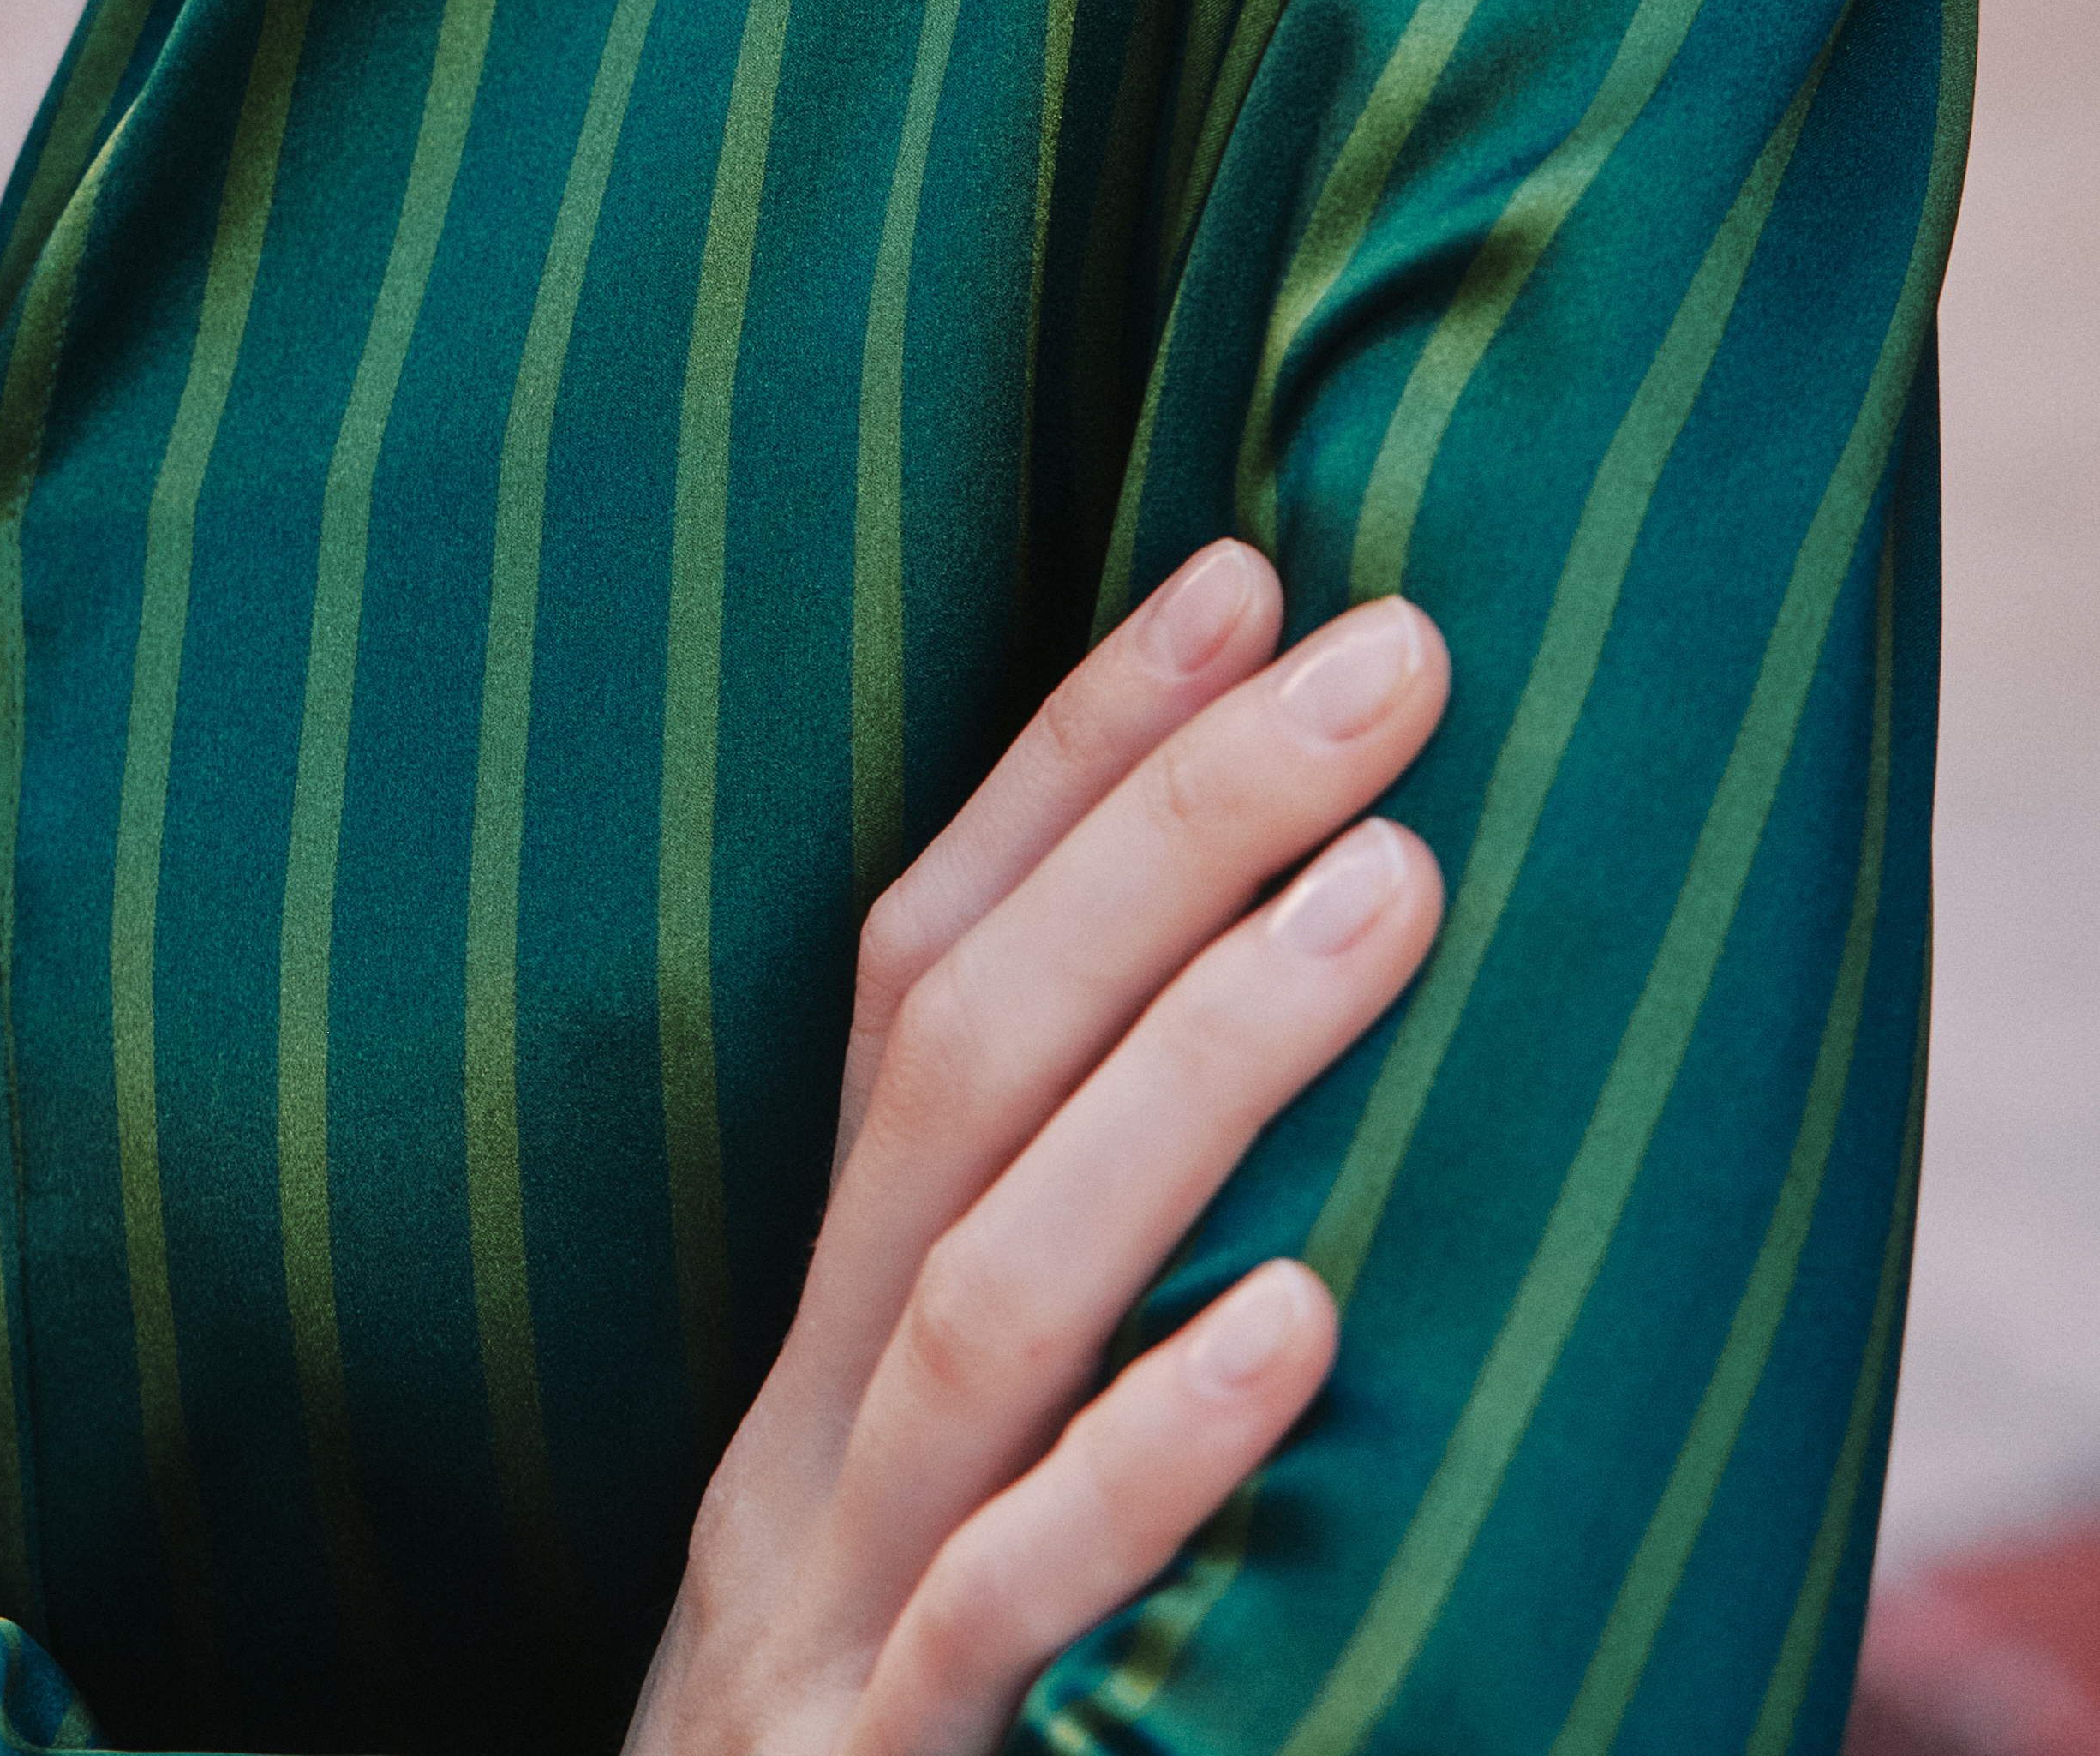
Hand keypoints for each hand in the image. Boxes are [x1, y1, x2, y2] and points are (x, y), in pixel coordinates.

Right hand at [623, 544, 1447, 1755]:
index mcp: (805, 1345)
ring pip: (986, 1295)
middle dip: (1163, 831)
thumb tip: (1244, 1083)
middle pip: (951, 1074)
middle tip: (1385, 652)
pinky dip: (1150, 1463)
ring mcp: (821, 1608)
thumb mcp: (906, 1523)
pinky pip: (1015, 1613)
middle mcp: (792, 1435)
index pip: (910, 977)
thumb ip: (1018, 1317)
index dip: (1061, 761)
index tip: (1240, 572)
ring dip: (1194, 1068)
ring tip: (1392, 885)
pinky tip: (1301, 1329)